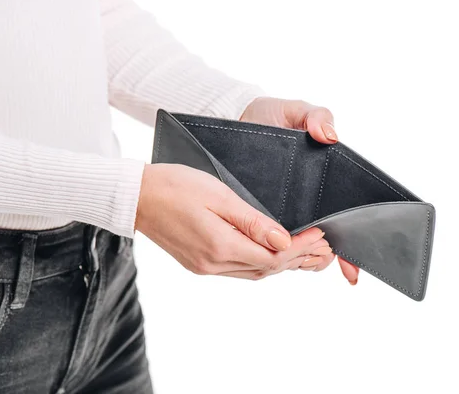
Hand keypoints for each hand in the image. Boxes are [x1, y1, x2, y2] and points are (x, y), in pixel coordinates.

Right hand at [135, 163, 331, 279]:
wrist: (137, 196)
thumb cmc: (174, 186)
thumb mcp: (218, 195)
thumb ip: (252, 221)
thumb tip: (283, 241)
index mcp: (220, 246)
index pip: (273, 256)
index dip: (301, 248)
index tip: (321, 235)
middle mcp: (213, 264)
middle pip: (267, 269)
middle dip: (297, 258)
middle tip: (322, 246)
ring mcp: (204, 267)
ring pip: (253, 273)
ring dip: (280, 264)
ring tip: (304, 252)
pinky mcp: (198, 264)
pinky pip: (238, 270)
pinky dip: (259, 264)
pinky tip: (270, 255)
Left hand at [240, 97, 359, 284]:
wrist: (236, 119)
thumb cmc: (270, 116)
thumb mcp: (296, 111)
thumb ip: (317, 116)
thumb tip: (330, 136)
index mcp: (321, 178)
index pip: (343, 213)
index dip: (352, 239)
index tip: (355, 263)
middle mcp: (305, 197)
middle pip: (327, 233)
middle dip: (333, 254)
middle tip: (333, 264)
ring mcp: (283, 205)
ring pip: (300, 239)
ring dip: (307, 254)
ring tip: (310, 262)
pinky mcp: (260, 207)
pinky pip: (272, 232)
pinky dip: (280, 247)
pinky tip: (284, 257)